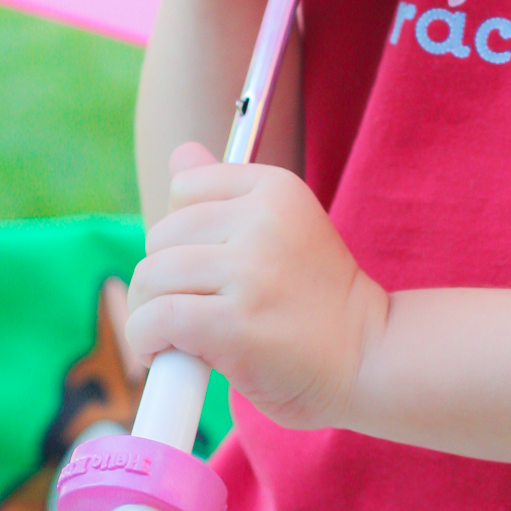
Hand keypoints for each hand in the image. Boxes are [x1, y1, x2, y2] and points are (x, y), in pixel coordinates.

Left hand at [125, 142, 387, 430]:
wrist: (365, 357)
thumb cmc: (315, 298)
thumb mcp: (282, 228)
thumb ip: (227, 193)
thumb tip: (180, 153)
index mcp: (277, 187)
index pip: (185, 188)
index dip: (182, 234)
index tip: (200, 267)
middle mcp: (265, 220)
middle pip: (161, 235)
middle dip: (160, 277)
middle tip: (185, 308)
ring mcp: (252, 270)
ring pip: (152, 277)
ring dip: (147, 313)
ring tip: (173, 335)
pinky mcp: (235, 323)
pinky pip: (156, 319)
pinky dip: (146, 341)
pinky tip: (164, 354)